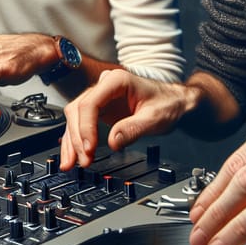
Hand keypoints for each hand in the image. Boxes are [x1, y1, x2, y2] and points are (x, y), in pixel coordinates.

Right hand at [59, 69, 185, 170]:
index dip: (86, 127)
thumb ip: (133, 128)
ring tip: (71, 163)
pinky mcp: (99, 109)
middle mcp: (104, 86)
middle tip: (84, 160)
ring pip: (75, 117)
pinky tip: (71, 155)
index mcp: (116, 81)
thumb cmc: (167, 103)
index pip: (90, 103)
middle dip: (77, 137)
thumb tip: (113, 142)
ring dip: (71, 141)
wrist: (174, 101)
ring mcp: (100, 97)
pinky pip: (81, 123)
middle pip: (78, 110)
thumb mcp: (154, 118)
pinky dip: (75, 140)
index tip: (89, 148)